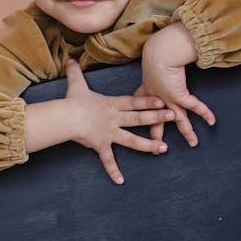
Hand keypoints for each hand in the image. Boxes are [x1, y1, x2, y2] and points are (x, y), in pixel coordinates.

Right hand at [63, 59, 173, 184]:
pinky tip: (121, 181)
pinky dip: (113, 171)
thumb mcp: (76, 85)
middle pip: (139, 118)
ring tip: (164, 148)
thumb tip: (70, 59)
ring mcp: (109, 133)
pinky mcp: (101, 146)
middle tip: (174, 117)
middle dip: (157, 118)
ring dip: (148, 145)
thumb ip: (75, 72)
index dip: (148, 101)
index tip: (162, 100)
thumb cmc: (72, 101)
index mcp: (111, 105)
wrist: (66, 117)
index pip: (133, 102)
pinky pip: (108, 160)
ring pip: (132, 140)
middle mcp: (114, 119)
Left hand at [138, 24, 214, 146]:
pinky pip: (194, 106)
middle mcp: (156, 100)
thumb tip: (158, 63)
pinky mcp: (180, 95)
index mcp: (146, 92)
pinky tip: (212, 121)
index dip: (142, 119)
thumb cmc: (156, 53)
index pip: (142, 110)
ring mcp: (168, 100)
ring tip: (194, 143)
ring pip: (179, 120)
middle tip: (157, 150)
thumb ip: (155, 66)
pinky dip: (204, 113)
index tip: (141, 129)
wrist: (159, 52)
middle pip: (157, 122)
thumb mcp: (151, 63)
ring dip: (187, 132)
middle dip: (157, 137)